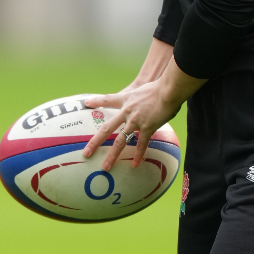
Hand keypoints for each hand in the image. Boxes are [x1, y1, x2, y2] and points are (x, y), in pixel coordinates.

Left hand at [84, 60, 205, 170]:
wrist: (168, 90)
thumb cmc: (160, 87)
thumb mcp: (143, 88)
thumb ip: (139, 96)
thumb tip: (143, 99)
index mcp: (126, 99)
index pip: (108, 99)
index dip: (97, 101)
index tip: (87, 103)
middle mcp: (127, 112)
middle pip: (107, 128)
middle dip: (95, 142)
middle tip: (86, 152)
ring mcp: (135, 121)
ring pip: (121, 141)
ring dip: (112, 155)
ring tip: (105, 167)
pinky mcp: (147, 127)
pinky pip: (141, 144)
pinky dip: (138, 156)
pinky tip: (135, 165)